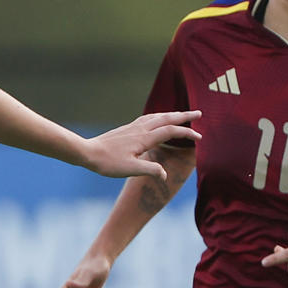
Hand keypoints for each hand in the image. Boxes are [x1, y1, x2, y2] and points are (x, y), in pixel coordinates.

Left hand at [84, 112, 202, 177]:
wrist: (87, 153)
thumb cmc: (108, 163)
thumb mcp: (130, 170)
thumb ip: (150, 170)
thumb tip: (165, 174)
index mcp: (144, 138)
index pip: (171, 131)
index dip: (187, 133)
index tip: (200, 137)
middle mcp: (140, 129)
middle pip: (167, 118)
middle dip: (184, 116)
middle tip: (199, 113)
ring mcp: (133, 127)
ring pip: (157, 116)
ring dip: (172, 114)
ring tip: (182, 114)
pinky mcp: (127, 128)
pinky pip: (148, 118)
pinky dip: (158, 116)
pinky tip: (156, 119)